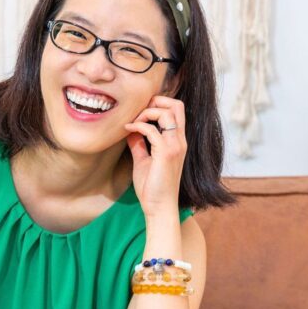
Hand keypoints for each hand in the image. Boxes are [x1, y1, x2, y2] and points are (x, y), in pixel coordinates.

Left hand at [124, 94, 186, 218]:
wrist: (159, 208)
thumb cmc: (152, 188)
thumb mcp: (143, 161)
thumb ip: (139, 144)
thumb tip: (131, 130)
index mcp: (177, 142)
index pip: (176, 110)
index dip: (159, 104)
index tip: (140, 113)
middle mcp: (179, 141)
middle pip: (176, 105)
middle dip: (156, 101)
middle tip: (138, 111)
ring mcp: (175, 146)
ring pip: (166, 112)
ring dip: (146, 112)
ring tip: (133, 122)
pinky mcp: (166, 154)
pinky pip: (152, 129)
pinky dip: (138, 126)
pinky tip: (128, 131)